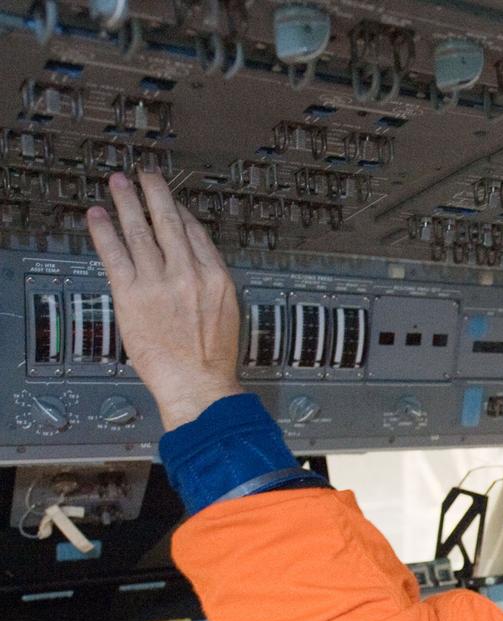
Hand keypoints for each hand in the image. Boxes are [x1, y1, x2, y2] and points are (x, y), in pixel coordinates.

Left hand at [87, 172, 243, 430]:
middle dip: (154, 192)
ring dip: (126, 202)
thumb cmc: (213, 359)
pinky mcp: (132, 295)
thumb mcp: (226, 313)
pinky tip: (97, 215)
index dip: (179, 212)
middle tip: (145, 175)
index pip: (194, 232)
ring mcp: (159, 282)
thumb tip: (193, 264)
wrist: (198, 385)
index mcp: (216, 277)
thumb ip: (209, 283)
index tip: (170, 202)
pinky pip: (115, 253)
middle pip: (168, 220)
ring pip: (140, 230)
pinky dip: (104, 231)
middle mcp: (188, 273)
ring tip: (117, 184)